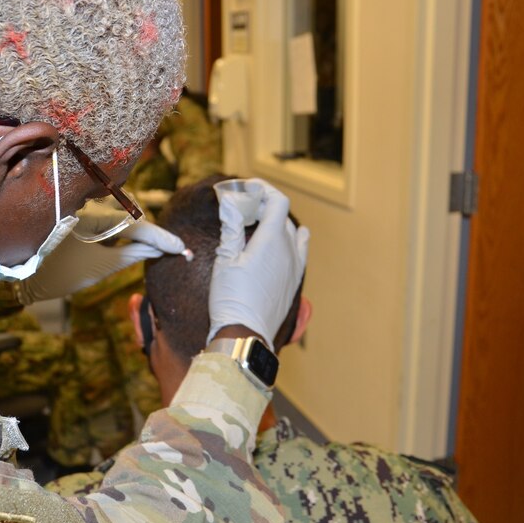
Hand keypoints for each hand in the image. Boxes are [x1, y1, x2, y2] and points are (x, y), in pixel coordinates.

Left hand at [16, 218, 184, 303]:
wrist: (23, 273)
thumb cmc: (59, 271)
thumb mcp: (100, 266)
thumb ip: (132, 254)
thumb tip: (158, 249)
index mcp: (96, 216)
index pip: (138, 227)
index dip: (162, 239)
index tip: (182, 248)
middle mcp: (92, 208)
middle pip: (132, 221)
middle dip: (154, 236)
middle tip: (178, 250)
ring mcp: (86, 212)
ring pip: (122, 221)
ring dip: (141, 235)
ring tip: (164, 249)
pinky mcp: (80, 218)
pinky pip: (110, 223)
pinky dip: (125, 234)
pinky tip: (138, 245)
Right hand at [207, 179, 309, 349]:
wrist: (246, 334)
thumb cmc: (231, 297)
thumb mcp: (225, 258)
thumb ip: (231, 226)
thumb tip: (229, 200)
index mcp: (272, 240)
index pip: (278, 201)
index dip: (263, 189)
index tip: (246, 188)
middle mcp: (290, 250)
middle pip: (283, 216)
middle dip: (265, 205)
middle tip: (242, 206)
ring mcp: (295, 267)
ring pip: (293, 234)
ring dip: (277, 224)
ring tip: (257, 226)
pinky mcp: (294, 281)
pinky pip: (298, 252)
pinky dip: (288, 242)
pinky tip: (275, 247)